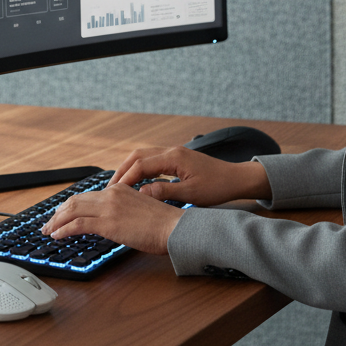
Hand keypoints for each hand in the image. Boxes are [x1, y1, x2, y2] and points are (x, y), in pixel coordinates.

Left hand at [41, 183, 183, 253]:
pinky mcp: (108, 223)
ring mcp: (108, 207)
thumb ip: (124, 210)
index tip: (62, 213)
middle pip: (76, 201)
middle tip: (49, 223)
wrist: (174, 227)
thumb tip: (113, 221)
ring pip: (72, 210)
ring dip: (56, 221)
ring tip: (48, 230)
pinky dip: (64, 229)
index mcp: (119, 188)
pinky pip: (78, 224)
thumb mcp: (141, 209)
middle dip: (58, 213)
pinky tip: (57, 236)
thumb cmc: (164, 224)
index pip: (87, 195)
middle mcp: (111, 194)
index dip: (71, 205)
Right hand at [108, 146, 271, 207]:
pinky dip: (140, 168)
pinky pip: (152, 159)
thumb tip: (141, 193)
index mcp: (174, 157)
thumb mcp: (191, 195)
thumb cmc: (217, 187)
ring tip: (119, 185)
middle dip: (122, 170)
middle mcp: (171, 151)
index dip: (125, 178)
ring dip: (130, 168)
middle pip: (137, 155)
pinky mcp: (177, 158)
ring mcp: (174, 152)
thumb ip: (165, 192)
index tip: (114, 191)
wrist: (236, 178)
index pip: (141, 165)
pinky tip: (137, 181)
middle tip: (110, 187)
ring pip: (143, 155)